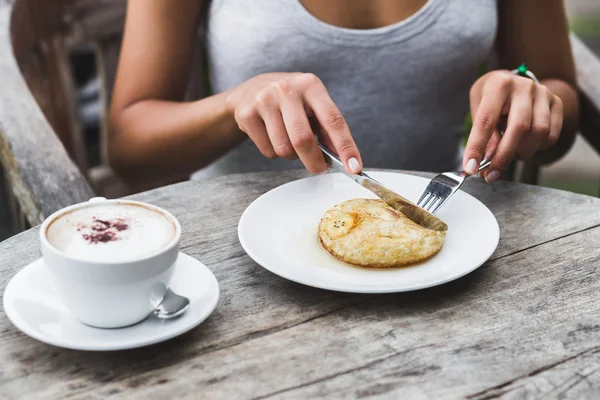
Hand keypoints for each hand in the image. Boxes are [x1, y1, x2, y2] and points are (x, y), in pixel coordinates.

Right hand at [225, 72, 361, 173]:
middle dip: (314, 161)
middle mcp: (287, 89)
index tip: (354, 167)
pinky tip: (272, 136)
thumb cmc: (291, 101)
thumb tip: (344, 158)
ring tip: (289, 141)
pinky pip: (268, 150)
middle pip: (303, 139)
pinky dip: (274, 152)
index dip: (345, 146)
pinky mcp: (247, 113)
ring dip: (291, 155)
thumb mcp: (312, 105)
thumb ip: (328, 129)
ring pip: (284, 149)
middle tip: (319, 168)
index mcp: (311, 85)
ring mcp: (264, 100)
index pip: (333, 120)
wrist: (251, 89)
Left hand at [463, 70, 562, 182]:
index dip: (477, 147)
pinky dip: (537, 148)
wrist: (512, 80)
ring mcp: (543, 94)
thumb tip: (482, 164)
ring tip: (507, 155)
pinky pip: (550, 135)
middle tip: (491, 174)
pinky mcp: (556, 103)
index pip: (486, 121)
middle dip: (503, 157)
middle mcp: (524, 87)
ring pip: (539, 133)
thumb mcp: (478, 108)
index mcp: (498, 85)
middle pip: (519, 128)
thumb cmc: (490, 96)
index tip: (471, 167)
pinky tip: (524, 146)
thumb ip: (482, 134)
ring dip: (521, 153)